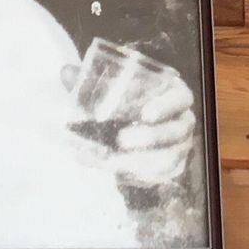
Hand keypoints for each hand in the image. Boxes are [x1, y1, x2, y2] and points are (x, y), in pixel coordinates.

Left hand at [62, 57, 197, 188]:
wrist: (136, 133)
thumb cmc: (127, 105)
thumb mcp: (113, 92)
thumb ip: (92, 83)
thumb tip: (66, 72)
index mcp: (174, 94)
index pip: (180, 98)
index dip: (165, 106)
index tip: (144, 114)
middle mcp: (183, 120)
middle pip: (175, 131)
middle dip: (148, 138)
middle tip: (120, 140)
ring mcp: (180, 147)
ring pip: (167, 158)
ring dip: (139, 161)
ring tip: (110, 161)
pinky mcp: (172, 168)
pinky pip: (158, 176)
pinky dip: (135, 175)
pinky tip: (113, 171)